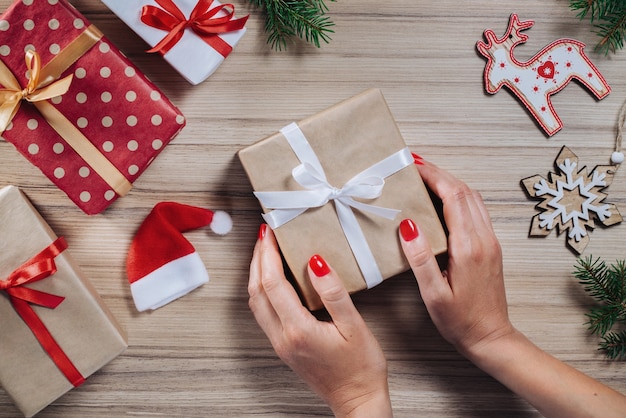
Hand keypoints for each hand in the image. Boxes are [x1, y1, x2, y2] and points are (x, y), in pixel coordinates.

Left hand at [248, 224, 390, 417]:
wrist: (357, 400)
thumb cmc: (361, 368)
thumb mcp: (354, 327)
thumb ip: (334, 293)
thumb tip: (316, 263)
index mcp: (298, 330)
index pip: (273, 283)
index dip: (269, 253)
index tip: (271, 232)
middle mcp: (282, 337)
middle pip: (257, 290)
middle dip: (258, 259)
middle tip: (264, 235)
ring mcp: (280, 343)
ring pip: (256, 302)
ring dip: (257, 274)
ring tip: (266, 251)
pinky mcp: (283, 346)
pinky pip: (263, 312)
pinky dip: (262, 289)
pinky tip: (273, 279)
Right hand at [399, 159, 513, 355]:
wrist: (491, 337)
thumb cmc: (460, 320)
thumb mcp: (434, 294)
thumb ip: (420, 258)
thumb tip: (408, 224)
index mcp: (469, 247)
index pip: (453, 196)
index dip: (433, 176)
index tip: (413, 165)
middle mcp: (483, 239)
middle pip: (464, 191)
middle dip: (439, 173)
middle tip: (414, 164)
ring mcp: (490, 241)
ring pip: (472, 198)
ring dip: (450, 182)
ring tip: (426, 176)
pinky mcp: (490, 247)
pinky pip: (476, 210)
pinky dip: (458, 196)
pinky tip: (443, 199)